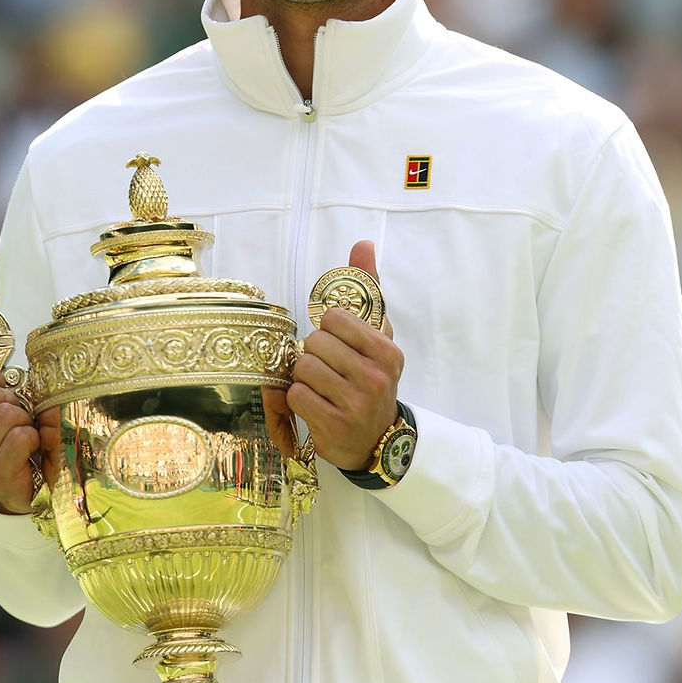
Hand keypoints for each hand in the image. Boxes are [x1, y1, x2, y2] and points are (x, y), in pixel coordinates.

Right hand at [0, 287, 37, 514]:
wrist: (21, 480)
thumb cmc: (6, 424)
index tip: (2, 389)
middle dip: (16, 400)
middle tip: (17, 416)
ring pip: (10, 414)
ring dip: (27, 420)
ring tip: (23, 433)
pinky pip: (23, 437)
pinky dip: (36, 439)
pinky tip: (31, 451)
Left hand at [288, 241, 401, 471]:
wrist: (377, 440)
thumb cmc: (372, 378)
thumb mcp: (377, 337)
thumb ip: (369, 289)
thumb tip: (362, 243)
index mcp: (387, 350)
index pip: (335, 318)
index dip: (329, 329)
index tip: (339, 344)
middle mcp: (375, 377)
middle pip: (315, 343)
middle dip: (315, 354)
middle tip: (330, 369)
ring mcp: (355, 403)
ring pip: (303, 368)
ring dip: (305, 377)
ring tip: (323, 387)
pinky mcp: (333, 425)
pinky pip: (295, 395)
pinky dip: (299, 399)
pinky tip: (316, 404)